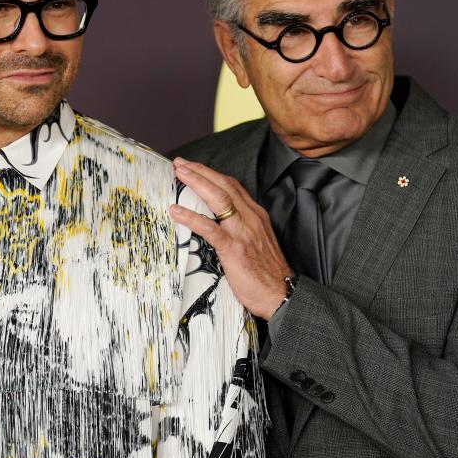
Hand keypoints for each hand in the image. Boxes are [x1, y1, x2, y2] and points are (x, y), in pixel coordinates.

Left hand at [169, 157, 292, 318]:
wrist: (281, 294)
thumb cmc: (267, 273)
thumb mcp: (257, 242)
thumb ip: (241, 228)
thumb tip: (219, 222)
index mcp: (256, 215)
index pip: (233, 186)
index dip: (212, 174)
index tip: (194, 167)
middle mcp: (251, 218)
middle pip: (224, 185)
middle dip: (201, 171)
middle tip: (180, 163)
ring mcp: (243, 232)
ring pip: (218, 198)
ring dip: (196, 183)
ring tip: (178, 174)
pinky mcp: (234, 249)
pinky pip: (209, 228)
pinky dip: (191, 217)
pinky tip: (176, 211)